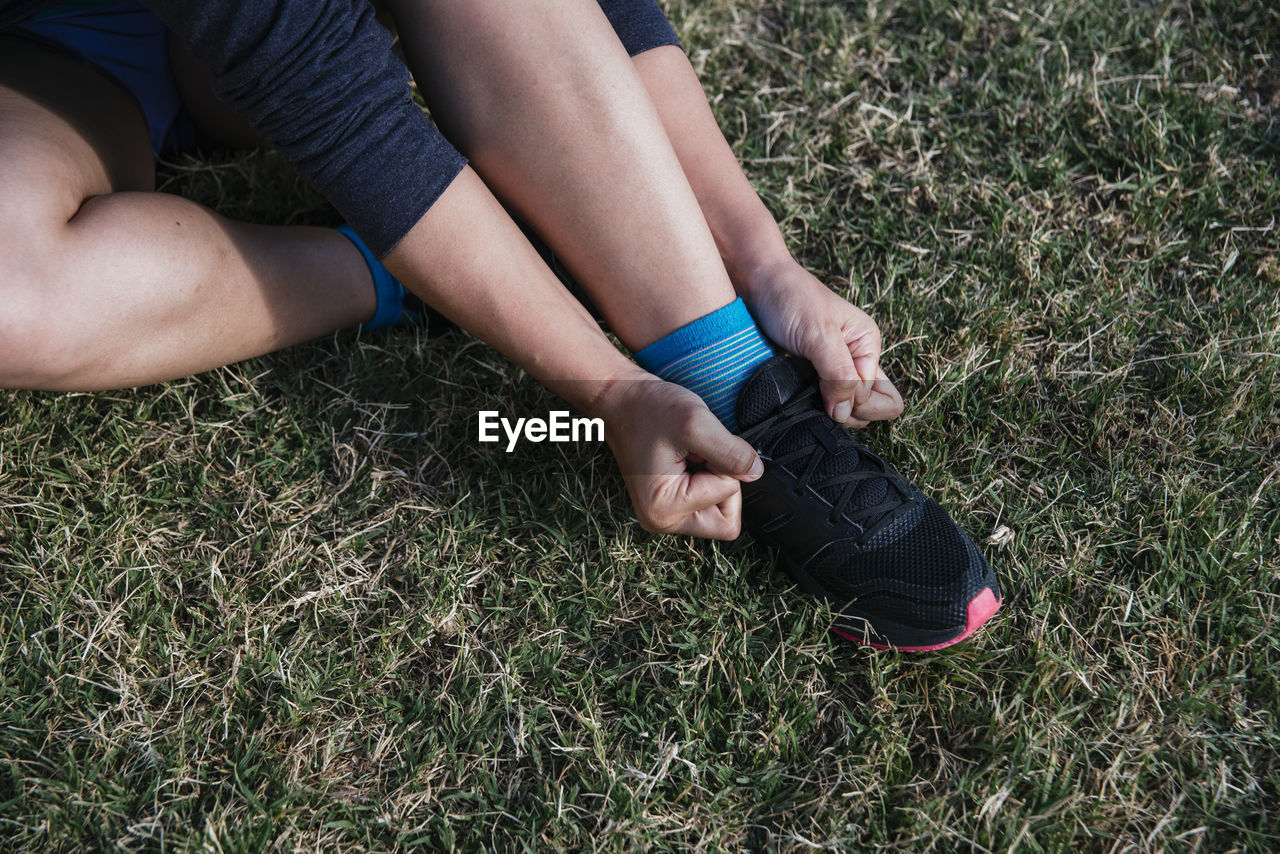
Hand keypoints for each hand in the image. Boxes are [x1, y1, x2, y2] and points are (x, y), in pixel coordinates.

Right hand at [594, 376, 762, 539]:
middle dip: (723, 481)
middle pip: (726, 519)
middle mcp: (661, 520)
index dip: (723, 467)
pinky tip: (685, 458)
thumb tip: (756, 473)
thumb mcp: (696, 424)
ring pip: (718, 510)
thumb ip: (732, 453)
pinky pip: (707, 500)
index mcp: (664, 511)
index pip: (728, 499)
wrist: (620, 399)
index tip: (695, 448)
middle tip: (697, 454)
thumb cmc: (647, 409)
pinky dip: (705, 476)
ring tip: (688, 454)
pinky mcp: (669, 504)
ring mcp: (664, 514)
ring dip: (714, 477)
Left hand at [740, 258, 902, 427]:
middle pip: (867, 410)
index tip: (828, 388)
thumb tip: (844, 414)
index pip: (882, 398)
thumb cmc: (791, 298)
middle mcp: (854, 363)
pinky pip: (816, 408)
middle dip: (847, 413)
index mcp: (867, 347)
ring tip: (802, 394)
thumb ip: (838, 375)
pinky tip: (793, 398)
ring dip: (825, 413)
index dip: (856, 402)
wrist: (756, 285)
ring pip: (842, 413)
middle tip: (819, 398)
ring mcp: (829, 374)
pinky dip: (807, 410)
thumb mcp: (819, 334)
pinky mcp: (806, 380)